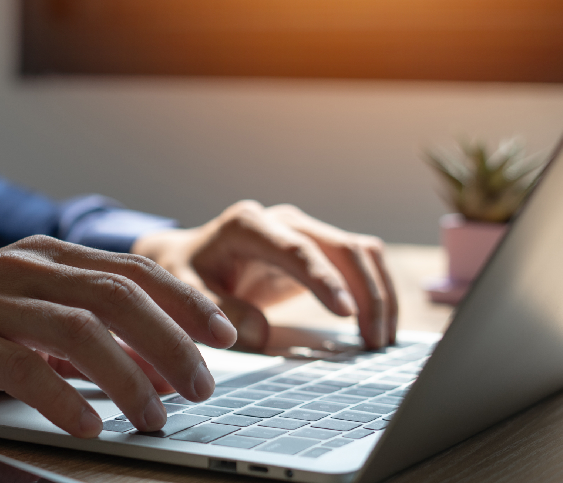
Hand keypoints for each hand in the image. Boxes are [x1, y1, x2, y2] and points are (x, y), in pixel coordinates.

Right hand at [0, 235, 236, 437]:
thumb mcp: (26, 320)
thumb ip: (84, 335)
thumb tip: (155, 367)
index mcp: (46, 257)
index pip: (131, 270)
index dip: (184, 302)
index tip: (225, 335)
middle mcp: (23, 268)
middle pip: (116, 296)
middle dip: (171, 342)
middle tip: (202, 387)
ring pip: (78, 330)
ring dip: (128, 378)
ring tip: (155, 417)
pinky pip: (24, 367)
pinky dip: (64, 400)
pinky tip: (89, 427)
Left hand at [132, 200, 396, 349]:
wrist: (186, 260)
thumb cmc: (184, 276)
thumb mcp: (183, 294)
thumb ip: (215, 310)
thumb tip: (259, 335)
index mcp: (246, 225)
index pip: (295, 249)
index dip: (323, 279)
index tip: (345, 313)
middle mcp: (282, 220)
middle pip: (341, 247)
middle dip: (364, 293)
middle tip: (373, 342)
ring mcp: (304, 231)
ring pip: (361, 252)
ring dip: (378, 294)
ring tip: (379, 341)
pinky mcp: (319, 250)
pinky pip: (361, 263)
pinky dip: (376, 292)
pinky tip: (376, 327)